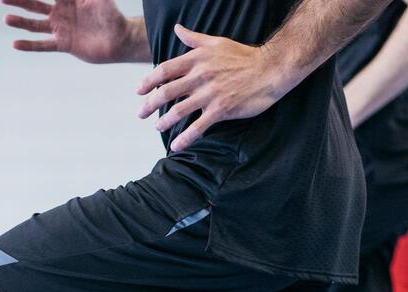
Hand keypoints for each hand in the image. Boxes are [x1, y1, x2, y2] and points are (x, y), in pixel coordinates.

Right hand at [2, 0, 132, 63]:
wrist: (120, 39)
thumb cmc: (111, 14)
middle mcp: (60, 12)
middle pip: (34, 4)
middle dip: (18, 0)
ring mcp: (61, 29)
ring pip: (35, 24)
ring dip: (21, 22)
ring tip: (6, 18)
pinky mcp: (64, 44)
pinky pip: (44, 45)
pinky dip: (30, 45)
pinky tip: (15, 44)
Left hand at [136, 25, 285, 151]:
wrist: (268, 70)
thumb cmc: (244, 56)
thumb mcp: (217, 42)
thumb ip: (194, 39)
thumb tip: (177, 29)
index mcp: (196, 59)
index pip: (165, 70)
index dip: (149, 81)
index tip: (139, 90)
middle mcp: (199, 76)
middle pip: (166, 91)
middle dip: (149, 104)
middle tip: (140, 113)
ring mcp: (209, 94)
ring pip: (179, 110)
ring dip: (164, 121)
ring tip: (157, 127)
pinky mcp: (220, 110)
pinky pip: (198, 127)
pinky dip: (185, 138)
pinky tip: (176, 146)